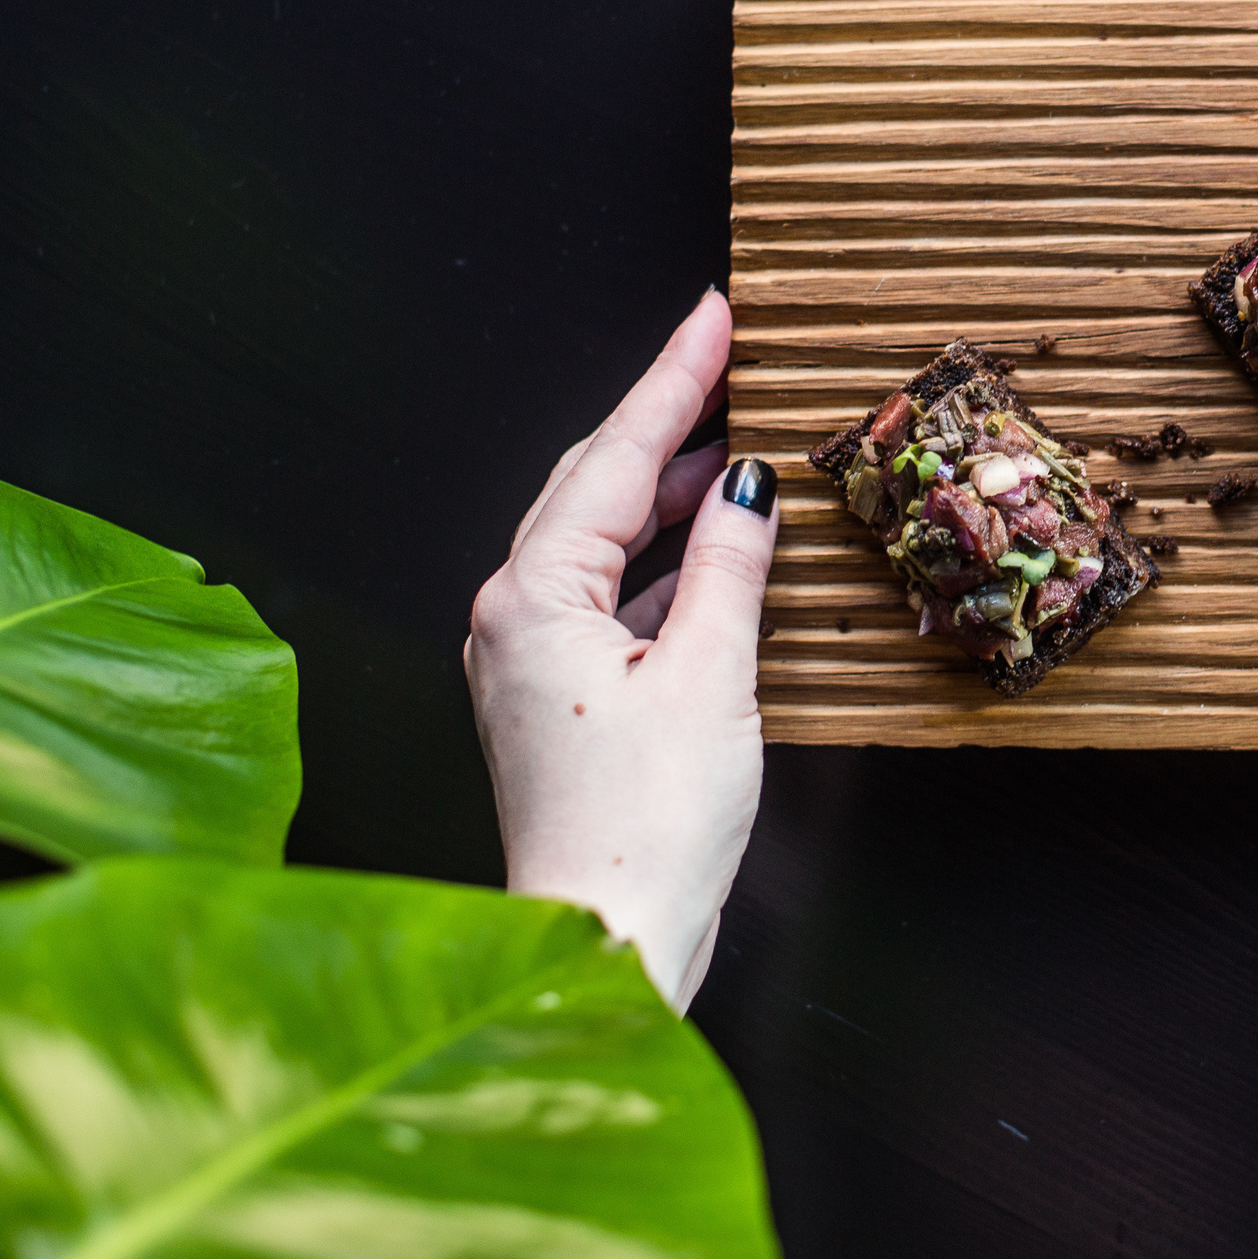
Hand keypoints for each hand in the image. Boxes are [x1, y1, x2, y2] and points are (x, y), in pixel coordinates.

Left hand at [464, 290, 779, 1010]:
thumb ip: (730, 566)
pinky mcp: (553, 700)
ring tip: (734, 448)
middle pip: (591, 486)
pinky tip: (715, 555)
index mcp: (532, 598)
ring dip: (666, 495)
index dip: (671, 380)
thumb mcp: (711, 678)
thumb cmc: (644, 832)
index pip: (613, 456)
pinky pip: (609, 598)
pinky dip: (663, 565)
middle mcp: (510, 619)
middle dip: (662, 423)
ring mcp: (526, 661)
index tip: (711, 317)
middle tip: (723, 359)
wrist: (606, 941)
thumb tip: (747, 486)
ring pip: (599, 542)